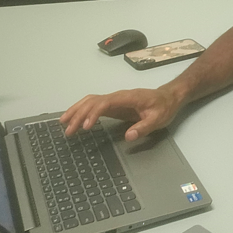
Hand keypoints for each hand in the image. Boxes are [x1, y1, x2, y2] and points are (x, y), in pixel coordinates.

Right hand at [60, 86, 180, 141]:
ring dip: (76, 111)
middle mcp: (118, 96)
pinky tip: (73, 119)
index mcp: (128, 98)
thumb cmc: (163, 107)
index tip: (85, 127)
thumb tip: (129, 136)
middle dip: (79, 114)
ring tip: (63, 123)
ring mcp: (115, 100)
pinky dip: (82, 110)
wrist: (168, 97)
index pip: (105, 102)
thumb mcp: (158, 119)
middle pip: (93, 101)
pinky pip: (94, 105)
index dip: (93, 113)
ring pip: (90, 101)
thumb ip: (144, 127)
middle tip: (68, 131)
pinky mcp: (113, 105)